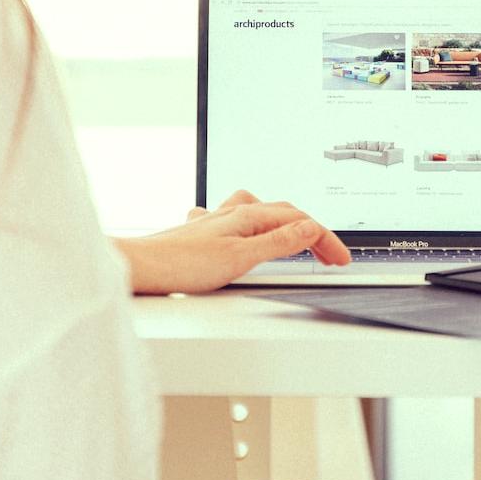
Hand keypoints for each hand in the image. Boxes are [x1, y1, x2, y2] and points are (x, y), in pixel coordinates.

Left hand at [114, 190, 350, 294]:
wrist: (139, 267)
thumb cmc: (181, 264)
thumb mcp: (241, 258)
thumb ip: (278, 243)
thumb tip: (311, 228)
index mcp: (247, 215)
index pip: (299, 222)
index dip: (325, 240)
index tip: (341, 259)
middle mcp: (232, 213)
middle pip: (284, 213)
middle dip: (312, 232)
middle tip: (329, 256)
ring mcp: (217, 221)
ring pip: (260, 212)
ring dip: (284, 223)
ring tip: (297, 237)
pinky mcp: (202, 234)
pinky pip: (236, 220)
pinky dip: (253, 227)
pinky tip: (245, 234)